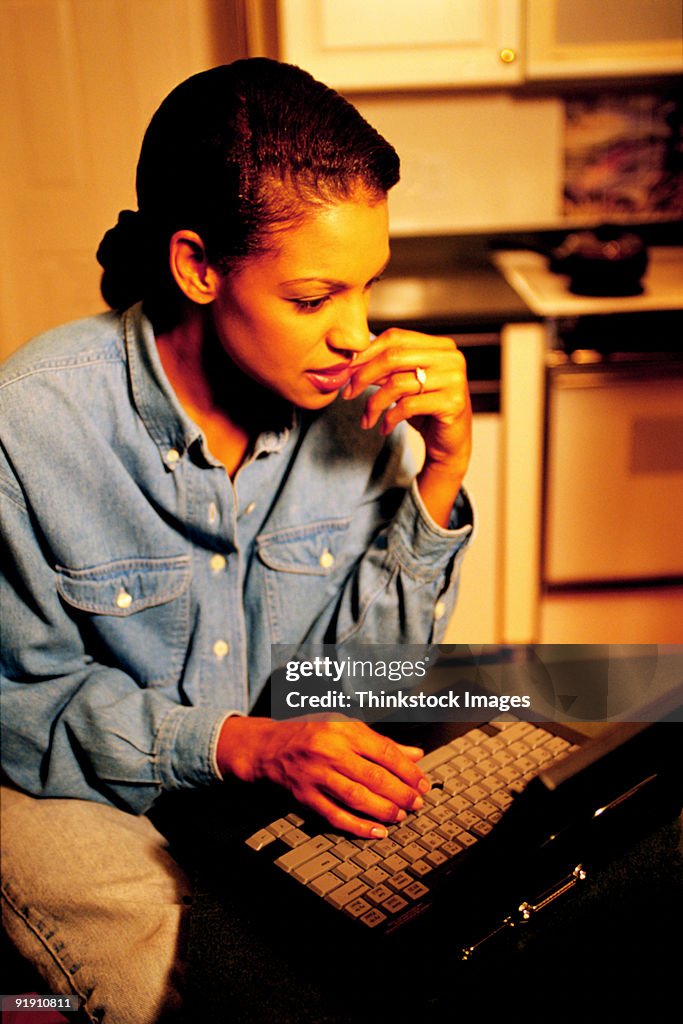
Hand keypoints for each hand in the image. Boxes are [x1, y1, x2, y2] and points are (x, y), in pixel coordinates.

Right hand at [217, 715, 428, 837]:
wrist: (268, 746)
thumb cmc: (310, 734)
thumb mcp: (345, 728)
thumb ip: (381, 742)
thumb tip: (415, 755)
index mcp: (343, 729)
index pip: (384, 751)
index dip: (408, 771)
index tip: (422, 783)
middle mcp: (330, 750)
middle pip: (373, 776)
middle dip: (400, 793)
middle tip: (416, 802)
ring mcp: (316, 774)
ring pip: (357, 797)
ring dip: (383, 810)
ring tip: (400, 816)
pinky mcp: (305, 796)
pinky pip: (335, 815)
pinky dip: (358, 826)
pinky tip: (375, 831)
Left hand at [343, 329, 471, 524]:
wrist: (450, 443)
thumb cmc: (426, 411)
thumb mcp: (404, 384)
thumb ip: (386, 368)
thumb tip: (352, 360)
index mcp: (440, 346)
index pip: (395, 337)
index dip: (366, 352)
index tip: (346, 370)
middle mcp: (451, 358)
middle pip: (393, 357)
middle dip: (364, 376)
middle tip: (348, 393)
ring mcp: (454, 380)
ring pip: (397, 384)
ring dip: (374, 404)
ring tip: (367, 419)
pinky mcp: (453, 404)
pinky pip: (408, 406)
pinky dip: (389, 418)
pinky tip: (384, 427)